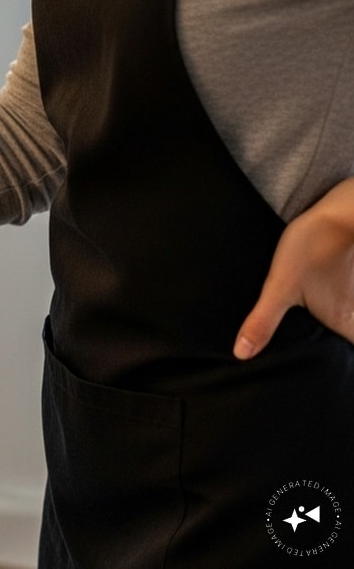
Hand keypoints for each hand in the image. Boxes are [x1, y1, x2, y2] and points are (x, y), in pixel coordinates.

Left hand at [234, 178, 353, 358]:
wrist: (341, 210)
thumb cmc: (311, 247)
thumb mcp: (279, 286)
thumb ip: (262, 322)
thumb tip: (242, 354)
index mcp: (346, 323)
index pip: (350, 357)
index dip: (344, 369)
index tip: (319, 375)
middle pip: (348, 341)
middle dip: (337, 350)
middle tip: (313, 361)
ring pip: (349, 323)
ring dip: (337, 327)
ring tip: (318, 338)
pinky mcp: (353, 280)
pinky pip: (347, 302)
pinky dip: (339, 309)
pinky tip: (323, 303)